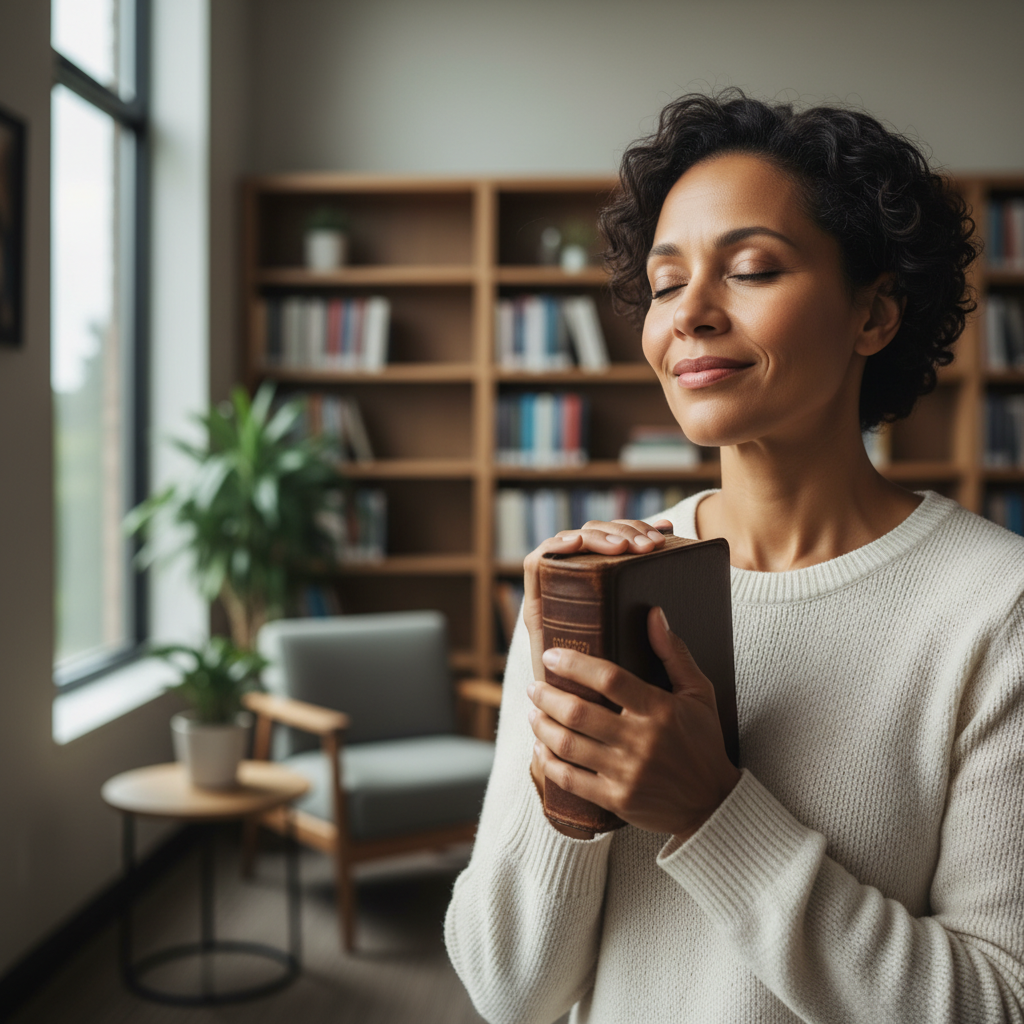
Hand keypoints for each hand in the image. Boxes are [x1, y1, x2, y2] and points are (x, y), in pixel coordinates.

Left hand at [522, 517, 672, 836]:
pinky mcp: (617, 799)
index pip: (609, 679)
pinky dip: (548, 762)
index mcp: (659, 710)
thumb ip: (674, 653)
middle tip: (534, 686)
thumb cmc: (702, 742)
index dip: (575, 664)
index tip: (551, 656)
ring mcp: (627, 773)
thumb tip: (654, 614)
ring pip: (568, 745)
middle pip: (579, 713)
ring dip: (542, 726)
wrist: (712, 804)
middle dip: (547, 696)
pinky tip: (540, 748)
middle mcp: (641, 741)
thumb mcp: (699, 694)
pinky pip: (571, 780)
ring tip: (532, 712)